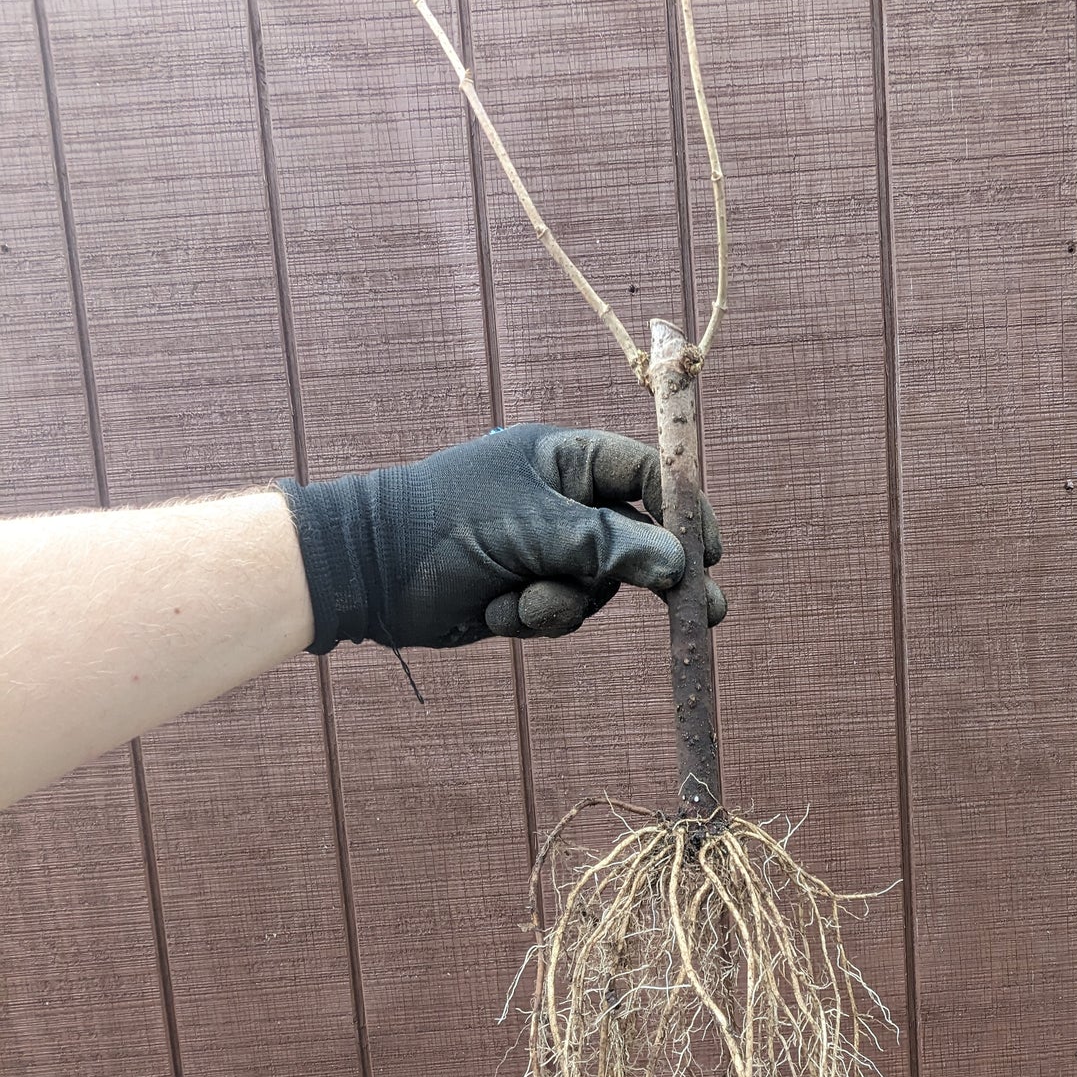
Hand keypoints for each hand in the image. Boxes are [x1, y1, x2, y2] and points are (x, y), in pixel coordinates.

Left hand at [278, 424, 725, 652]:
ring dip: (565, 602)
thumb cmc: (446, 525)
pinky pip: (563, 612)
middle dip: (659, 577)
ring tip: (521, 601)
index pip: (645, 473)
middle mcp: (560, 499)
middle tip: (706, 613)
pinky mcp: (527, 590)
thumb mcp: (533, 530)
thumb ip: (607, 547)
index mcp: (562, 458)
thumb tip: (678, 565)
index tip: (709, 550)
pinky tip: (493, 613)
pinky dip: (534, 618)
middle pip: (636, 538)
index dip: (683, 509)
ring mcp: (544, 547)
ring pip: (599, 586)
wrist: (367, 572)